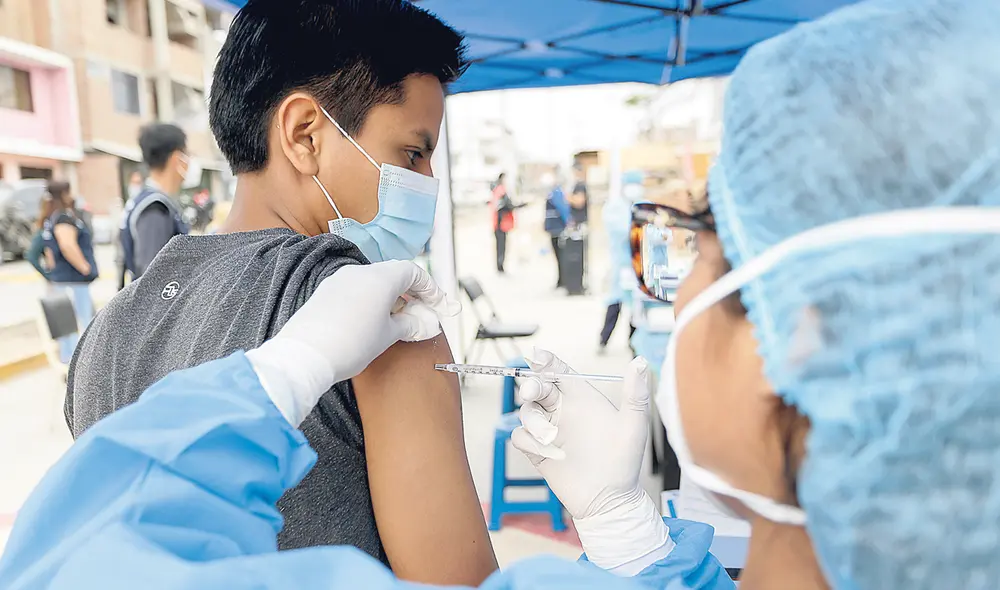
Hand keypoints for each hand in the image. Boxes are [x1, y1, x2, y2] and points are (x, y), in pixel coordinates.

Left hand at [246, 261, 458, 425]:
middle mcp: (360, 272)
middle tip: (421, 316)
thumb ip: (410, 324)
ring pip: (374, 282)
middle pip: (394, 275)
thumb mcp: (388, 336)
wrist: (304, 357)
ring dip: (390, 298)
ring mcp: (339, 280)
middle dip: (411, 294)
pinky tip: (372, 322)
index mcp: (380, 278)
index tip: (439, 306)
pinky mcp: (325, 293)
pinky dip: (370, 301)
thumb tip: (425, 323)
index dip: (431, 290)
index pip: (414, 273)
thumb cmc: (350, 345)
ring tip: (398, 322)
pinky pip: (356, 290)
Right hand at [511, 350, 671, 571]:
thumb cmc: (624, 462)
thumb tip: (641, 362)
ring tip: (550, 438)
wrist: (609, 499)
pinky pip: (520, 436)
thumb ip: (635, 393)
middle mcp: (564, 411)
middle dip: (531, 385)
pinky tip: (545, 453)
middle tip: (532, 392)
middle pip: (537, 388)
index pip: (560, 372)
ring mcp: (549, 431)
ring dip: (533, 421)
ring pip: (526, 411)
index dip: (547, 362)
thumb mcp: (633, 425)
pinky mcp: (538, 451)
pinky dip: (527, 441)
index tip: (537, 355)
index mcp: (583, 399)